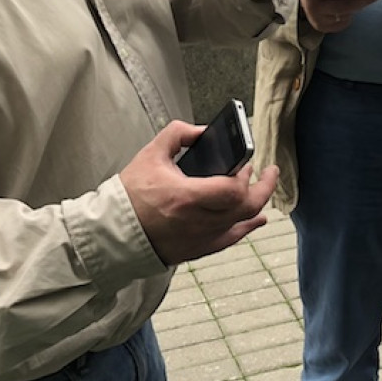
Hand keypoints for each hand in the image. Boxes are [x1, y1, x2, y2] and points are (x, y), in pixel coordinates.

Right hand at [121, 121, 278, 265]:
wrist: (112, 233)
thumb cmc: (129, 195)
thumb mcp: (151, 154)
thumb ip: (178, 134)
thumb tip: (203, 131)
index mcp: (185, 197)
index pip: (232, 190)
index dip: (245, 175)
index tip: (247, 162)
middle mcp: (196, 222)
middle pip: (245, 208)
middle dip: (263, 187)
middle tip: (269, 171)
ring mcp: (198, 239)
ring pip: (241, 224)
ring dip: (257, 204)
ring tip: (264, 188)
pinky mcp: (196, 249)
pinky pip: (230, 240)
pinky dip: (246, 228)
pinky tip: (257, 219)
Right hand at [300, 0, 378, 33]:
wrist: (304, 0)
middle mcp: (312, 4)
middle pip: (345, 5)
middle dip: (363, 0)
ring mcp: (316, 17)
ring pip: (345, 14)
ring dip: (357, 7)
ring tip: (364, 0)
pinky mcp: (321, 26)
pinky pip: (342, 23)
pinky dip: (349, 16)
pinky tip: (349, 11)